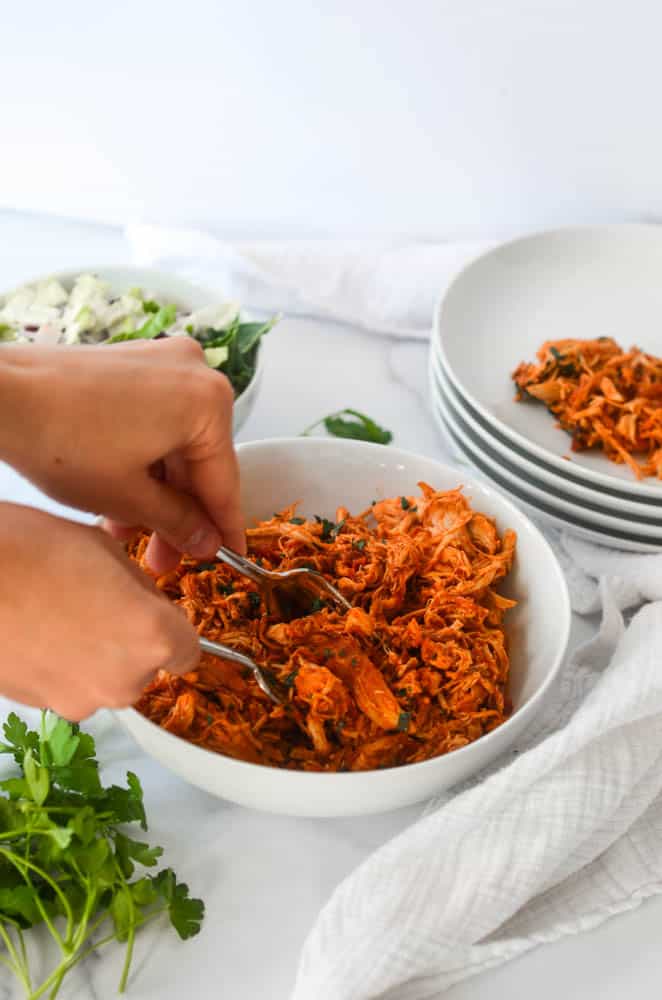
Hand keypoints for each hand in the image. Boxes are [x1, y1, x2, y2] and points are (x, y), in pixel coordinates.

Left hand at [0, 338, 244, 572]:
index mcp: (208, 402)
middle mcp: (195, 372)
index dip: (224, 528)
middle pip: (198, 460)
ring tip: (130, 536)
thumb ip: (179, 523)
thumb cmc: (63, 441)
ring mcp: (163, 363)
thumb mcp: (129, 498)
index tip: (232, 558)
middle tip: (166, 560)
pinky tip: (121, 500)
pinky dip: (142, 460)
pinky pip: (154, 421)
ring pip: (173, 443)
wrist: (0, 395)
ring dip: (156, 492)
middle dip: (179, 514)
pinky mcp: (132, 364)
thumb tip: (208, 542)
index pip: (223, 481)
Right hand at [0, 504, 199, 719]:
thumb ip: (138, 585)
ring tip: (58, 612)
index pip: (189, 650)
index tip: (155, 612)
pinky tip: (35, 629)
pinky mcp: (40, 707)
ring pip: (105, 679)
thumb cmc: (29, 549)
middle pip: (146, 667)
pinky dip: (60, 664)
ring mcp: (78, 700)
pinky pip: (67, 684)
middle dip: (130, 639)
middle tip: (97, 600)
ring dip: (94, 654)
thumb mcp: (103, 548)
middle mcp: (123, 681)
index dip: (172, 629)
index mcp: (150, 636)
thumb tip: (146, 600)